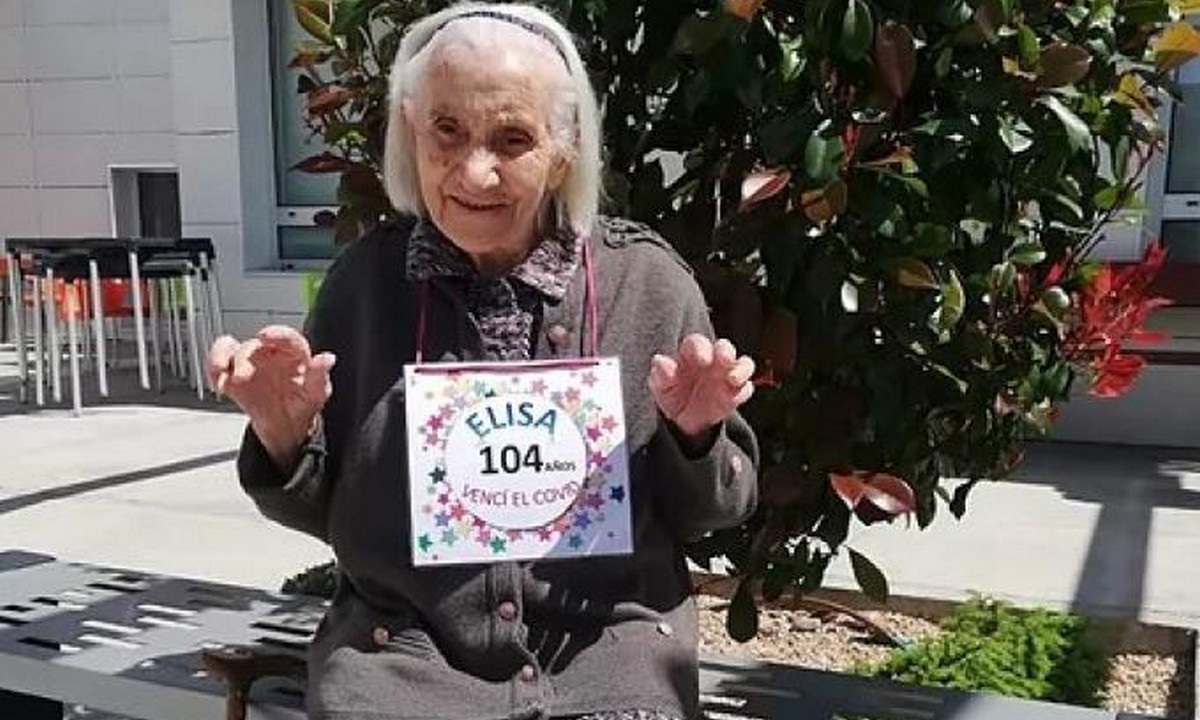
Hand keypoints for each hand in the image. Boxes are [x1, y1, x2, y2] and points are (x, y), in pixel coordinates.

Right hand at [206, 325, 335, 468]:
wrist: (284, 429)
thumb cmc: (302, 407)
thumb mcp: (316, 395)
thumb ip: (319, 376)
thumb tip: (327, 359)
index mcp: (294, 355)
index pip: (288, 338)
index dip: (277, 334)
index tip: (265, 335)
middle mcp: (271, 354)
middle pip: (254, 346)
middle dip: (246, 357)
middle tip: (244, 376)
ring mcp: (250, 364)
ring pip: (232, 350)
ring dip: (223, 359)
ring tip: (227, 377)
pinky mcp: (233, 376)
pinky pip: (218, 365)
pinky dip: (213, 368)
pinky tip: (218, 380)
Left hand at [647, 334, 754, 441]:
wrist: (683, 419)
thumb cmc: (672, 393)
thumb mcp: (661, 386)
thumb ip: (660, 374)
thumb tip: (661, 362)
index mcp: (692, 354)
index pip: (697, 343)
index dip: (701, 348)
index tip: (701, 359)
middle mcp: (713, 360)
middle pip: (724, 347)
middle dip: (725, 352)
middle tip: (723, 359)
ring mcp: (727, 374)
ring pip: (743, 363)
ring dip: (741, 369)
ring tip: (733, 379)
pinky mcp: (737, 391)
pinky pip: (746, 387)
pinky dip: (743, 389)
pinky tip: (734, 396)